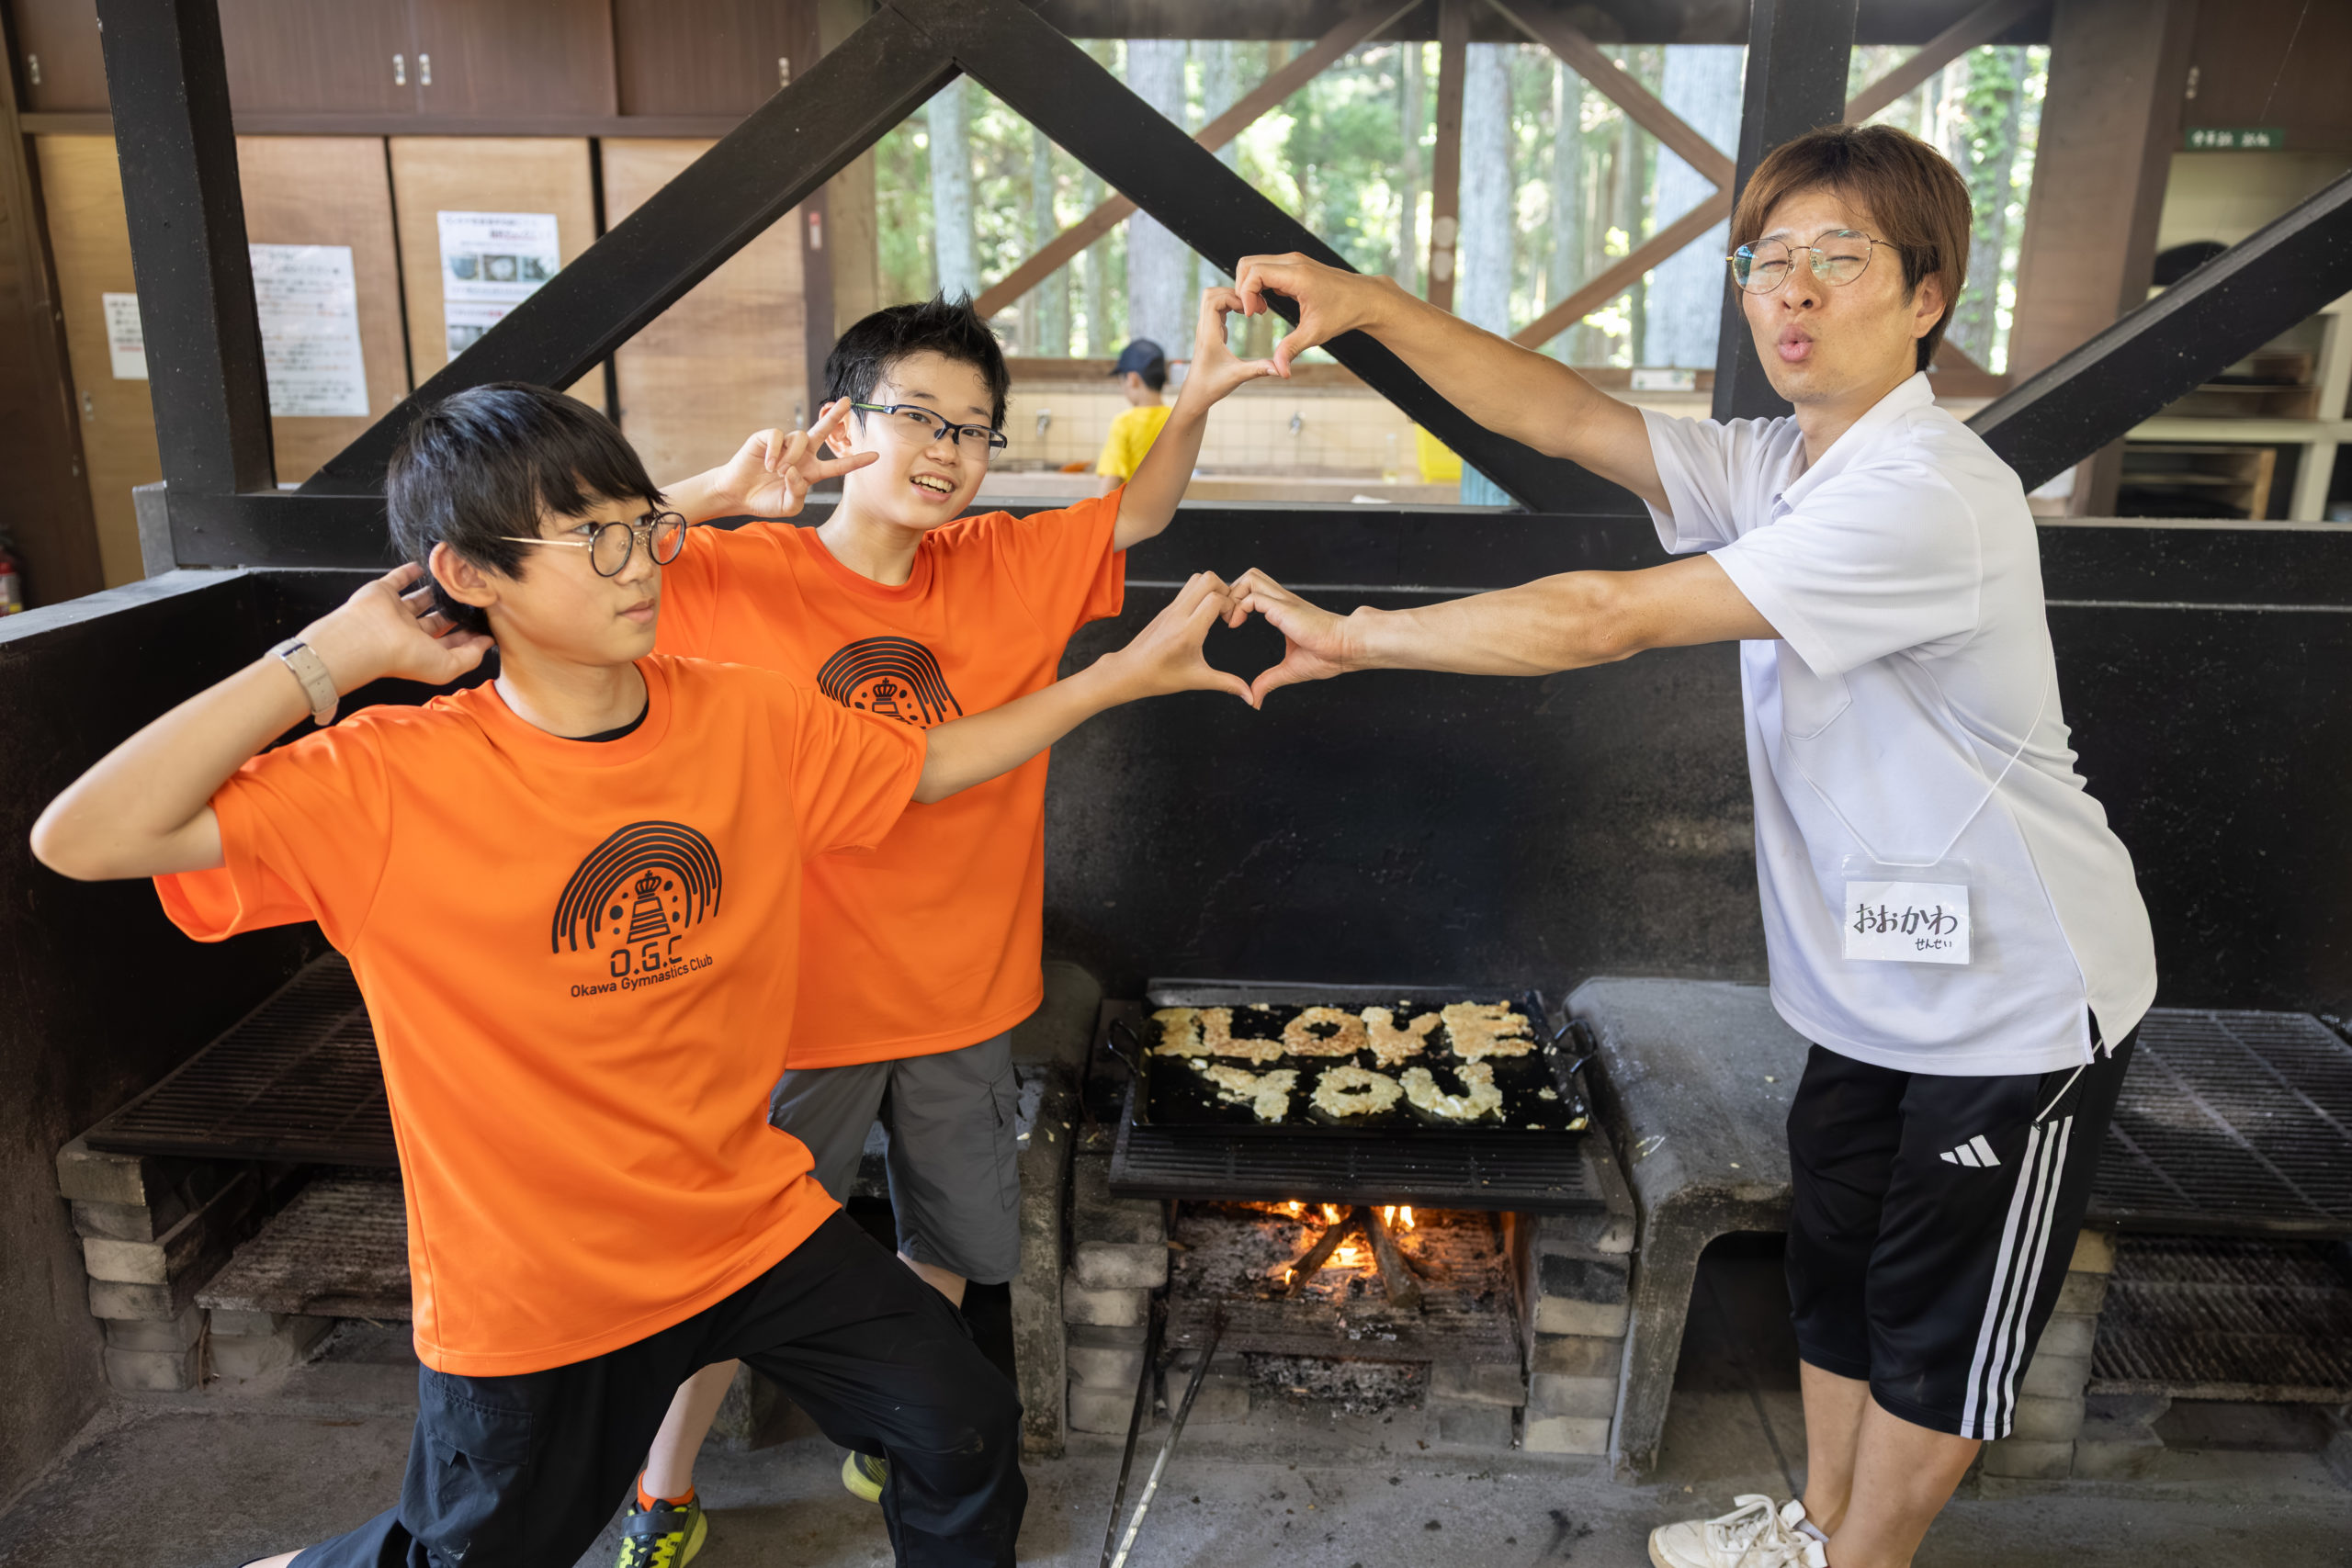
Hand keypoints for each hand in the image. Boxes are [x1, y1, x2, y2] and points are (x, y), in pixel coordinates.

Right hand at [302, 564, 494, 691]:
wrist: (367, 638)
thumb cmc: (405, 656)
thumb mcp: (448, 666)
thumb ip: (470, 656)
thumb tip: (487, 643)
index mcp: (423, 651)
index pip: (451, 642)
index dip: (469, 634)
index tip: (489, 622)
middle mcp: (409, 633)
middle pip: (438, 620)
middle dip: (455, 611)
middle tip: (476, 596)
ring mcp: (396, 612)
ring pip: (420, 599)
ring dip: (436, 591)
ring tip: (456, 580)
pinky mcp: (383, 592)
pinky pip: (399, 579)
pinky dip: (411, 572)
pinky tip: (427, 566)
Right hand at [713, 400, 878, 516]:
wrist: (738, 494)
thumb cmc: (765, 500)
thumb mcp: (788, 505)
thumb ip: (798, 493)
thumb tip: (794, 471)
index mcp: (811, 471)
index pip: (838, 466)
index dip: (856, 461)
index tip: (877, 456)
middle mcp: (801, 455)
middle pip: (823, 431)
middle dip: (835, 416)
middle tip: (848, 401)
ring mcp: (785, 445)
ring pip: (801, 438)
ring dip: (791, 456)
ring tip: (776, 471)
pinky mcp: (767, 438)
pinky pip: (778, 437)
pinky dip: (775, 452)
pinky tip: (766, 464)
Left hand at [1100, 572, 1253, 702]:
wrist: (1129, 671)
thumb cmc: (1158, 676)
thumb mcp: (1197, 680)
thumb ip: (1226, 683)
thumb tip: (1248, 695)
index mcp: (1188, 630)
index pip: (1215, 598)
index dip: (1230, 605)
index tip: (1231, 622)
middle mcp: (1179, 614)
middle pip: (1207, 579)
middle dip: (1224, 590)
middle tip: (1227, 611)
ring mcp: (1171, 608)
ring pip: (1196, 579)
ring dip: (1212, 589)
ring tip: (1216, 611)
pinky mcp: (1167, 609)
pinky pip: (1187, 589)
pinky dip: (1201, 594)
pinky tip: (1202, 616)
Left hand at [1177, 287, 1278, 404]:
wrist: (1196, 395)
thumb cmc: (1212, 386)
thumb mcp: (1238, 377)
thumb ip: (1259, 370)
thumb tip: (1281, 369)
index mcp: (1209, 335)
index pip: (1213, 301)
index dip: (1231, 297)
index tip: (1247, 308)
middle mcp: (1204, 329)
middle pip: (1210, 294)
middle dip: (1231, 292)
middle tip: (1250, 304)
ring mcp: (1206, 329)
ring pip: (1212, 299)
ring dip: (1230, 298)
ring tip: (1248, 308)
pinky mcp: (1210, 332)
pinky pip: (1216, 309)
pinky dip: (1229, 305)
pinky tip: (1243, 314)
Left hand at [1227, 568, 1364, 705]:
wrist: (1347, 647)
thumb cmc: (1329, 655)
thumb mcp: (1290, 670)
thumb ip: (1269, 681)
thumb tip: (1256, 700)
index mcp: (1283, 611)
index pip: (1254, 591)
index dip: (1238, 601)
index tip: (1231, 623)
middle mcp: (1281, 601)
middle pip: (1249, 577)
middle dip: (1231, 592)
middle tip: (1226, 617)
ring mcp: (1282, 601)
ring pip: (1249, 577)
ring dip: (1234, 595)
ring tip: (1231, 619)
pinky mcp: (1283, 607)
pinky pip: (1253, 596)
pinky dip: (1240, 607)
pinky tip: (1237, 625)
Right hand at [1232, 252, 1386, 376]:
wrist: (1364, 298)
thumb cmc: (1343, 312)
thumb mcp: (1315, 333)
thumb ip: (1291, 349)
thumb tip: (1280, 372)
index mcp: (1297, 275)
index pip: (1254, 272)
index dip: (1245, 293)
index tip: (1253, 315)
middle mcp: (1293, 262)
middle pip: (1248, 264)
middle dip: (1242, 288)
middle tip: (1254, 312)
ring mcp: (1293, 261)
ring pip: (1255, 264)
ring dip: (1250, 286)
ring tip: (1261, 310)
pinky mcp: (1294, 265)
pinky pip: (1265, 268)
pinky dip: (1259, 284)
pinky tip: (1269, 304)